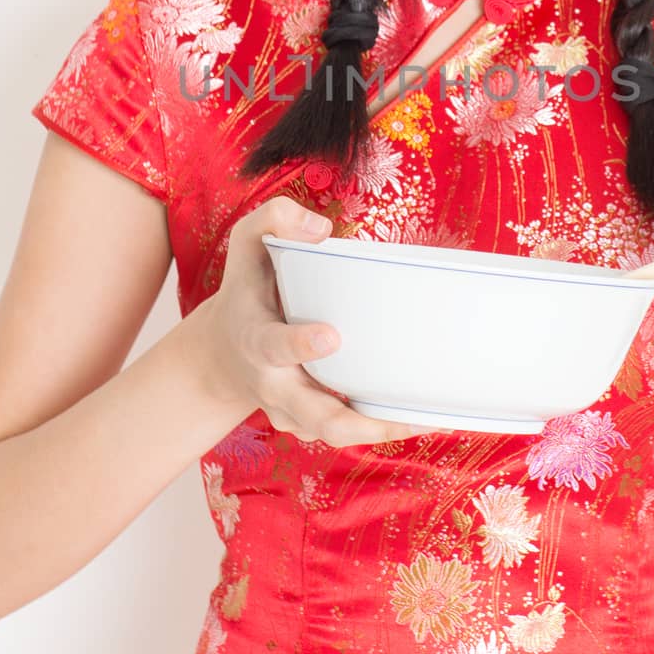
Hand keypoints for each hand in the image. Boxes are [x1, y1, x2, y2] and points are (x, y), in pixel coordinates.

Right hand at [193, 195, 431, 447]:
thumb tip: (321, 229)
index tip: (332, 337)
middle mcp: (275, 385)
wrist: (220, 354)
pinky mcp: (311, 423)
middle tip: (404, 417)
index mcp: (257, 341)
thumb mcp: (245, 245)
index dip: (300, 346)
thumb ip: (274, 220)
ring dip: (383, 430)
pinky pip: (344, 432)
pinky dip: (379, 428)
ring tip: (432, 419)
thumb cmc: (245, 291)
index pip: (274, 346)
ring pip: (336, 433)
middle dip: (359, 423)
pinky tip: (417, 416)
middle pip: (316, 418)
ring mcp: (292, 411)